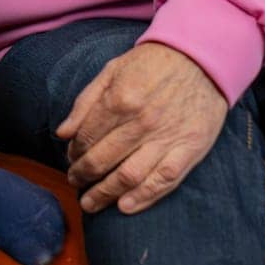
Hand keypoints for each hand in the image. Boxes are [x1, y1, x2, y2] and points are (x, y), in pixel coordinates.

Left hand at [55, 42, 227, 215]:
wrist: (202, 58)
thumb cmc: (152, 62)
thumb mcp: (112, 70)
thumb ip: (85, 102)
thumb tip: (62, 133)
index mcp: (119, 99)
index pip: (86, 137)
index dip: (73, 152)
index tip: (71, 158)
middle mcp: (141, 122)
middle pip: (102, 160)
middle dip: (82, 176)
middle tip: (75, 181)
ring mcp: (166, 138)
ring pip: (128, 176)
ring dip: (104, 194)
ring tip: (91, 202)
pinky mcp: (190, 149)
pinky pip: (164, 180)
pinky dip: (143, 198)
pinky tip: (124, 206)